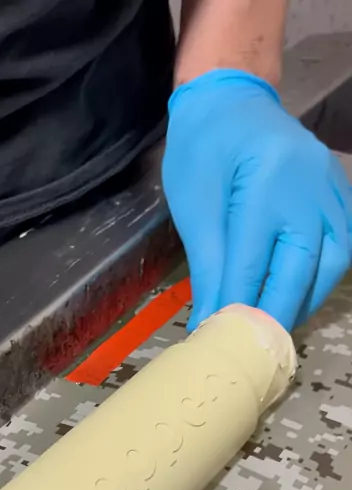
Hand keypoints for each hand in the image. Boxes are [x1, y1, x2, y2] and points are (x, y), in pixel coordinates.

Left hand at [163, 70, 351, 331]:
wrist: (230, 102)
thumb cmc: (203, 151)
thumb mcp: (194, 206)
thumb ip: (209, 264)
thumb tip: (212, 318)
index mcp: (265, 182)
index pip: (253, 262)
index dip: (238, 305)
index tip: (221, 339)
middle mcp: (310, 184)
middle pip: (303, 266)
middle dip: (277, 312)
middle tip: (254, 346)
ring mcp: (332, 186)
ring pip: (334, 259)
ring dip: (306, 298)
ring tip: (276, 324)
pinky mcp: (339, 192)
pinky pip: (343, 242)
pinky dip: (322, 276)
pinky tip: (298, 294)